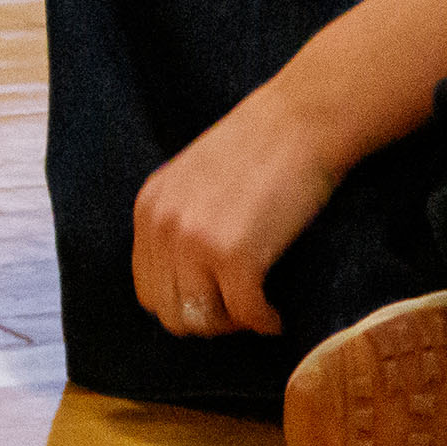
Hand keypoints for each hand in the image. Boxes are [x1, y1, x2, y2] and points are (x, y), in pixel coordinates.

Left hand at [129, 79, 345, 338]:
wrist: (299, 122)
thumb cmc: (258, 150)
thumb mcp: (192, 182)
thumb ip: (179, 224)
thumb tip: (187, 284)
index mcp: (148, 208)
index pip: (147, 290)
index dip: (184, 304)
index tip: (217, 300)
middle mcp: (162, 226)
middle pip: (170, 312)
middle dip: (208, 320)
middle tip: (241, 309)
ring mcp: (195, 241)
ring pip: (202, 321)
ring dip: (234, 323)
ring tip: (258, 309)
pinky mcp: (236, 255)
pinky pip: (246, 315)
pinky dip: (265, 322)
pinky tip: (278, 313)